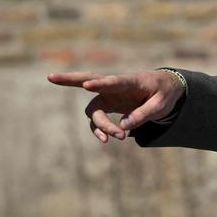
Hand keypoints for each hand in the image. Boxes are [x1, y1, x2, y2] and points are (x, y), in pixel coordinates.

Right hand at [48, 70, 183, 142]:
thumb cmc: (165, 93)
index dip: (101, 84)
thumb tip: (123, 127)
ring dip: (101, 125)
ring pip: (94, 109)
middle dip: (69, 80)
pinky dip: (100, 130)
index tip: (87, 86)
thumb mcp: (162, 105)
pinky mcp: (109, 105)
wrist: (167, 89)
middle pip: (89, 81)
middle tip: (49, 77)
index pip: (114, 82)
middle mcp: (116, 86)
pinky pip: (98, 119)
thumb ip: (143, 114)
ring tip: (117, 137)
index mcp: (132, 81)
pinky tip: (107, 139)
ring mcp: (110, 95)